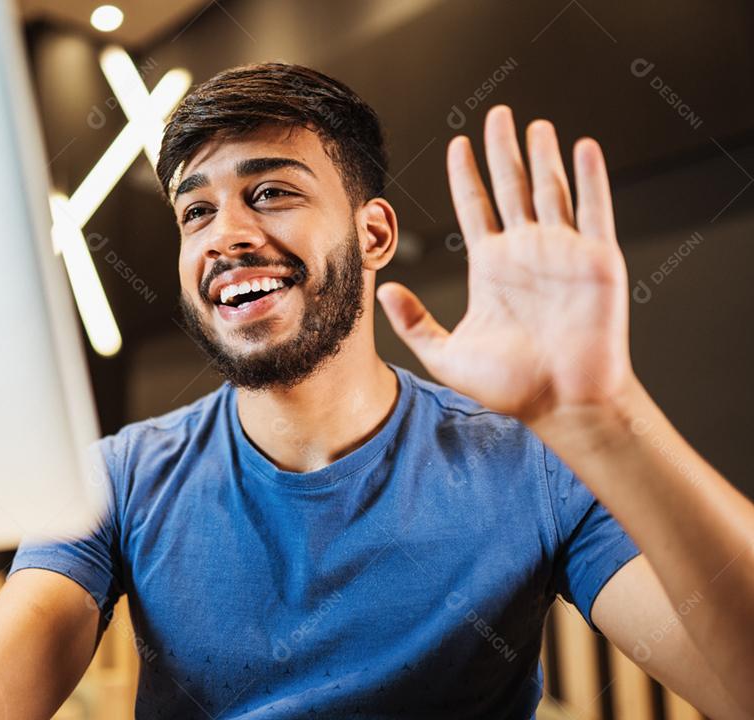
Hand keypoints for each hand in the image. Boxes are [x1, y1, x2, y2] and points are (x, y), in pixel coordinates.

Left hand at [378, 105, 634, 422]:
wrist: (561, 403)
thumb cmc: (510, 387)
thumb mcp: (446, 354)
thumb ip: (415, 321)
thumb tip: (384, 288)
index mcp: (492, 267)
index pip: (475, 208)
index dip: (466, 176)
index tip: (458, 146)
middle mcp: (525, 252)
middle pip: (511, 187)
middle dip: (503, 150)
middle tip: (497, 114)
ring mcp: (562, 252)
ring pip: (551, 189)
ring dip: (543, 155)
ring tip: (534, 123)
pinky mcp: (597, 259)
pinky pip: (594, 208)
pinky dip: (590, 177)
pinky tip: (582, 147)